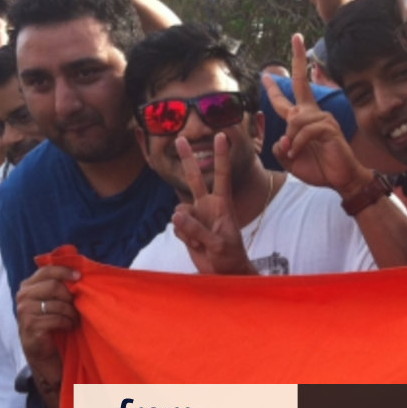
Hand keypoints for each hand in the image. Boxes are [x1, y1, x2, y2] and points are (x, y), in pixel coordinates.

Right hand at [15, 265, 80, 392]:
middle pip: (54, 286)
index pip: (46, 270)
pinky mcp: (30, 326)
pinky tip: (68, 327)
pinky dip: (67, 323)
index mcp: (28, 286)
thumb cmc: (51, 321)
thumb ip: (59, 282)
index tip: (79, 276)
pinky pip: (57, 319)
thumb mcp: (53, 299)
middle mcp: (23, 296)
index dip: (64, 271)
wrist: (43, 350)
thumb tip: (76, 263)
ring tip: (72, 319)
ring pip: (58, 304)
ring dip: (71, 312)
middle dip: (70, 296)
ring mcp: (24, 312)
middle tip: (75, 306)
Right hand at [171, 134, 258, 274]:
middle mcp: (208, 206)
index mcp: (222, 204)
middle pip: (195, 177)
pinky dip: (184, 237)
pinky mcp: (187, 229)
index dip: (221, 156)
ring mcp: (197, 216)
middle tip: (180, 138)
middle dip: (188, 158)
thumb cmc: (230, 256)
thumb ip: (198, 230)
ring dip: (187, 228)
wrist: (225, 272)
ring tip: (201, 242)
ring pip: (180, 211)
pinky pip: (176, 226)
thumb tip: (176, 215)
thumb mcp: (218, 245)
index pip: (222, 175)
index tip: (221, 136)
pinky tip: (195, 245)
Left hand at [266, 33, 373, 197]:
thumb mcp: (290, 159)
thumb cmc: (318, 168)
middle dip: (299, 59)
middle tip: (296, 37)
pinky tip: (297, 153)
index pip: (286, 99)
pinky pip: (305, 131)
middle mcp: (313, 113)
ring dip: (289, 139)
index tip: (266, 73)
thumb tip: (279, 139)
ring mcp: (323, 119)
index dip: (275, 87)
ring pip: (295, 119)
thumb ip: (279, 148)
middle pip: (302, 82)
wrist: (341, 180)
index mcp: (304, 119)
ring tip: (292, 153)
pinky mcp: (329, 128)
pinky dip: (297, 144)